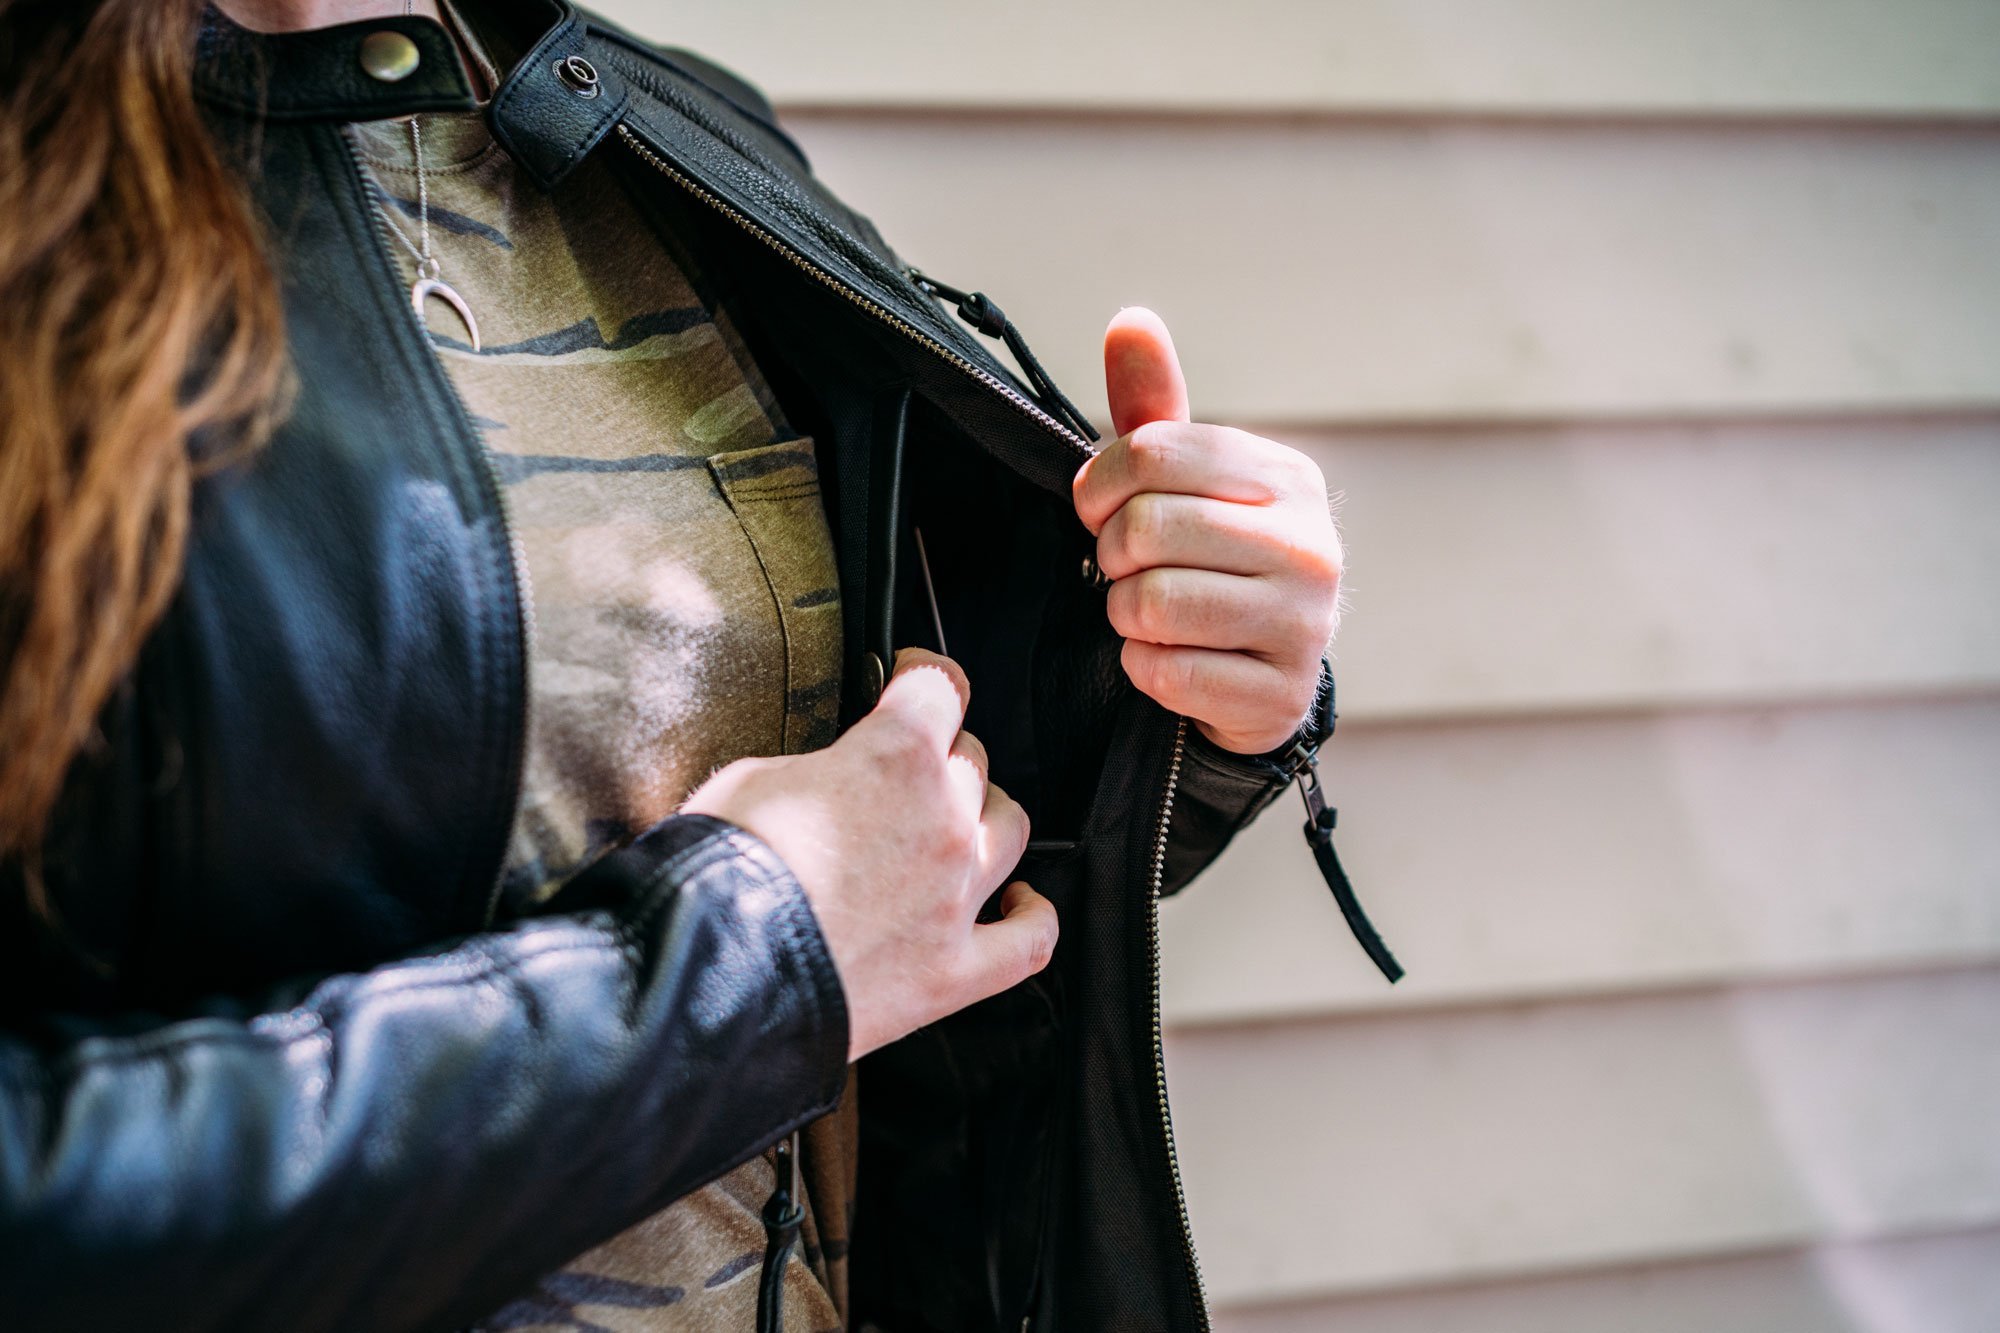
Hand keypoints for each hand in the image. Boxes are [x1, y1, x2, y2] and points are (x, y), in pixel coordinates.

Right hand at [683, 649, 1056, 1060]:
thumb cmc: (722, 873)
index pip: (938, 687)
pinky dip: (1032, 917)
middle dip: (938, 757)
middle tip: (901, 773)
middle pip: (971, 760)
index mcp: (897, 755)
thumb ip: (819, 767)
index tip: (913, 680)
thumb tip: (833, 776)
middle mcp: (944, 818)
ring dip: (984, 816)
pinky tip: (1021, 903)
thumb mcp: (755, 777)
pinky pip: (1029, 941)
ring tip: (956, 824)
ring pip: (1008, 828)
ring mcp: (957, 896)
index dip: (922, 676)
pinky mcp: (954, 970)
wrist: (714, 971)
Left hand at [1073, 308, 1341, 754]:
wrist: (1262, 675)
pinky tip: (1173, 660)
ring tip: (1151, 614)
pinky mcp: (1280, 694)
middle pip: (1146, 529)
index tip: (1097, 508)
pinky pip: (1166, 671)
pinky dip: (1145, 669)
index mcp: (1287, 476)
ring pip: (1152, 603)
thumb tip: (1130, 319)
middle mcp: (1312, 545)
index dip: (1098, 485)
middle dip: (1111, 555)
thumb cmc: (1212, 562)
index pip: (1150, 452)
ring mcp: (1306, 625)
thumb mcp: (1183, 482)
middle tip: (1125, 569)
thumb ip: (1153, 405)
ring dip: (1125, 615)